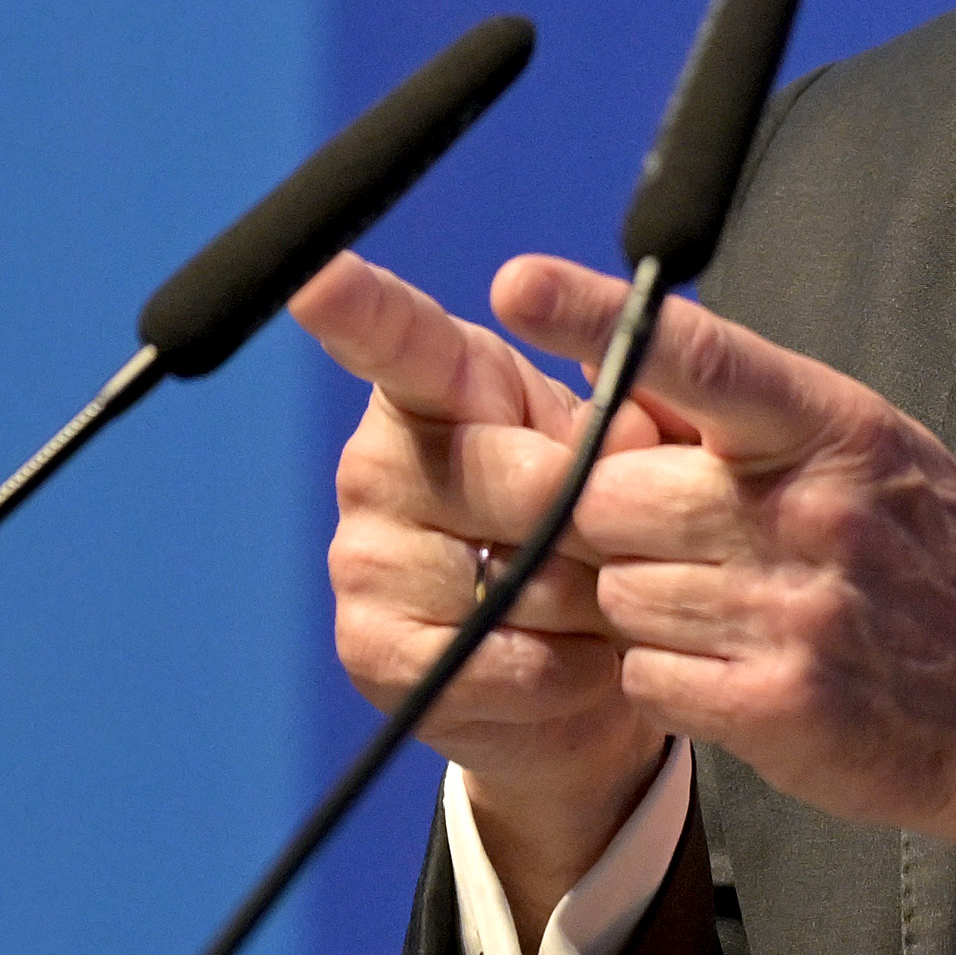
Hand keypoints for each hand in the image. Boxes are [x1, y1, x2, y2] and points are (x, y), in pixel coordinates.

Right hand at [290, 251, 688, 917]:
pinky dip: (563, 672)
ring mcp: (363, 558)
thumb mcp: (636, 447)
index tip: (319, 282)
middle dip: (606, 521)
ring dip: (590, 606)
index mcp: (440, 381)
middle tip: (626, 540)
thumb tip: (628, 437)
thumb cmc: (605, 519)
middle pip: (523, 482)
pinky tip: (572, 660)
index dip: (358, 308)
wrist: (588, 661)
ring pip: (518, 583)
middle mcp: (379, 460)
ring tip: (596, 604)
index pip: (396, 337)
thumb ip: (633, 420)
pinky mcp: (371, 652)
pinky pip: (500, 664)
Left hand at [474, 251, 955, 889]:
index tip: (518, 283)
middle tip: (674, 539)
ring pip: (619, 591)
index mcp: (833, 427)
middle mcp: (812, 511)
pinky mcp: (775, 708)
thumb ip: (747, 416)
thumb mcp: (867, 454)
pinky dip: (665, 676)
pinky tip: (729, 668)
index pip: (701, 357)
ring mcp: (794, 612)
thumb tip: (609, 370)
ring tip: (723, 609)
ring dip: (643, 604)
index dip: (601, 316)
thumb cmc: (932, 563)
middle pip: (611, 495)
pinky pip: (643, 675)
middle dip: (614, 520)